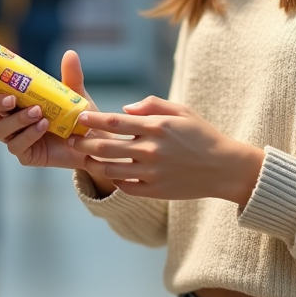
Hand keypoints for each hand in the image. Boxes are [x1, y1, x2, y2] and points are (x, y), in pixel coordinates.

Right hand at [0, 50, 100, 170]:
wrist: (93, 144)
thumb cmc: (78, 118)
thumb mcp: (75, 94)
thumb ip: (71, 76)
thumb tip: (70, 53)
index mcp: (18, 100)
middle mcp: (11, 118)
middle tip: (12, 98)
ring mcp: (16, 137)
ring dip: (17, 119)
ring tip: (38, 113)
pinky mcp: (25, 155)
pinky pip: (16, 145)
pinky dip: (28, 134)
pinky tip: (42, 127)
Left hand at [68, 96, 264, 204]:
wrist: (224, 168)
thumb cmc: (202, 135)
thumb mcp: (181, 111)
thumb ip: (151, 105)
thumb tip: (124, 110)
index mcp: (156, 127)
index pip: (114, 122)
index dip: (92, 120)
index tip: (79, 117)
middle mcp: (151, 150)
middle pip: (105, 147)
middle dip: (83, 143)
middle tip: (71, 140)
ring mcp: (152, 173)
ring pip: (110, 170)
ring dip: (92, 164)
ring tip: (84, 158)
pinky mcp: (155, 191)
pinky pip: (125, 186)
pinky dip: (113, 180)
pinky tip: (109, 173)